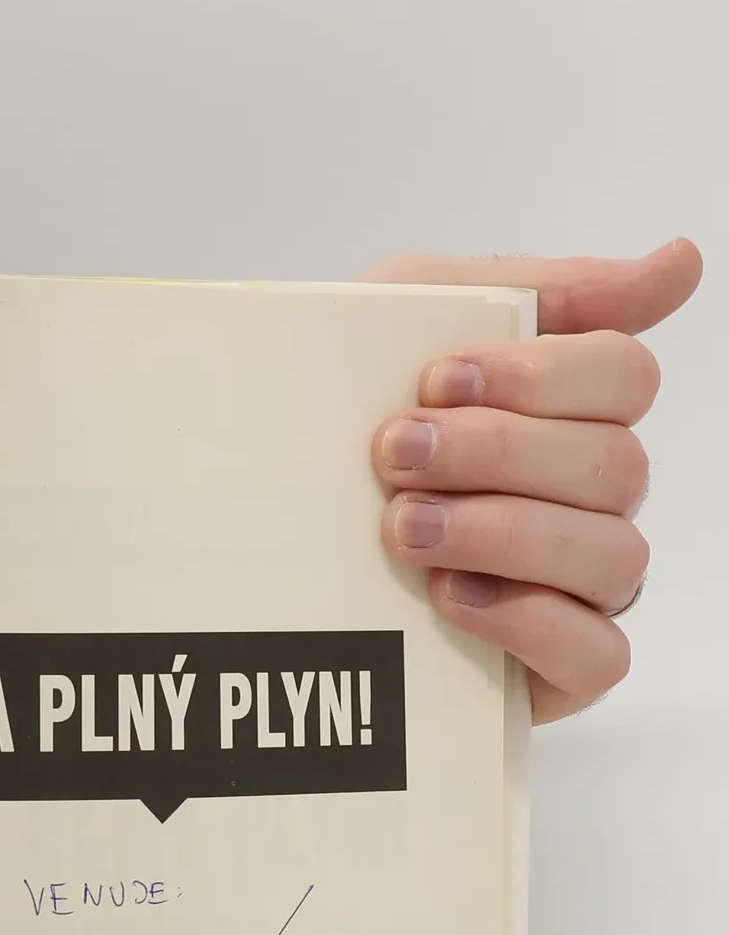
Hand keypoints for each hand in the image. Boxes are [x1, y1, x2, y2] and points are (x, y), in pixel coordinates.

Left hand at [362, 239, 701, 720]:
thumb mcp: (403, 326)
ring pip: (612, 554)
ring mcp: (578, 588)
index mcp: (565, 417)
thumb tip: (683, 262)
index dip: (540, 374)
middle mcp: (587, 501)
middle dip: (497, 452)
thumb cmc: (335, 434)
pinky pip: (598, 654)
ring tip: (402, 531)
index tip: (434, 379)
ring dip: (502, 532)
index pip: (622, 377)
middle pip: (615, 463)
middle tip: (393, 455)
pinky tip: (448, 597)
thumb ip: (533, 288)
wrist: (251, 554)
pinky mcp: (556, 672)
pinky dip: (530, 622)